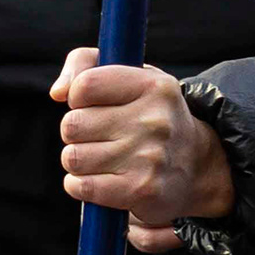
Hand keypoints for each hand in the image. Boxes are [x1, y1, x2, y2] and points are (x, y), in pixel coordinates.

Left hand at [53, 47, 234, 252]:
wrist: (196, 168)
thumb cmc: (150, 117)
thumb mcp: (130, 77)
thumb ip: (85, 64)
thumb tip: (58, 93)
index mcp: (155, 86)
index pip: (85, 85)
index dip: (78, 98)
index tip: (94, 105)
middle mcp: (156, 121)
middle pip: (72, 125)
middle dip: (78, 133)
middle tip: (102, 137)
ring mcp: (149, 158)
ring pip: (73, 157)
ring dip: (79, 161)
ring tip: (104, 159)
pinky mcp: (140, 190)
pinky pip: (81, 186)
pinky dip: (79, 185)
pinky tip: (99, 180)